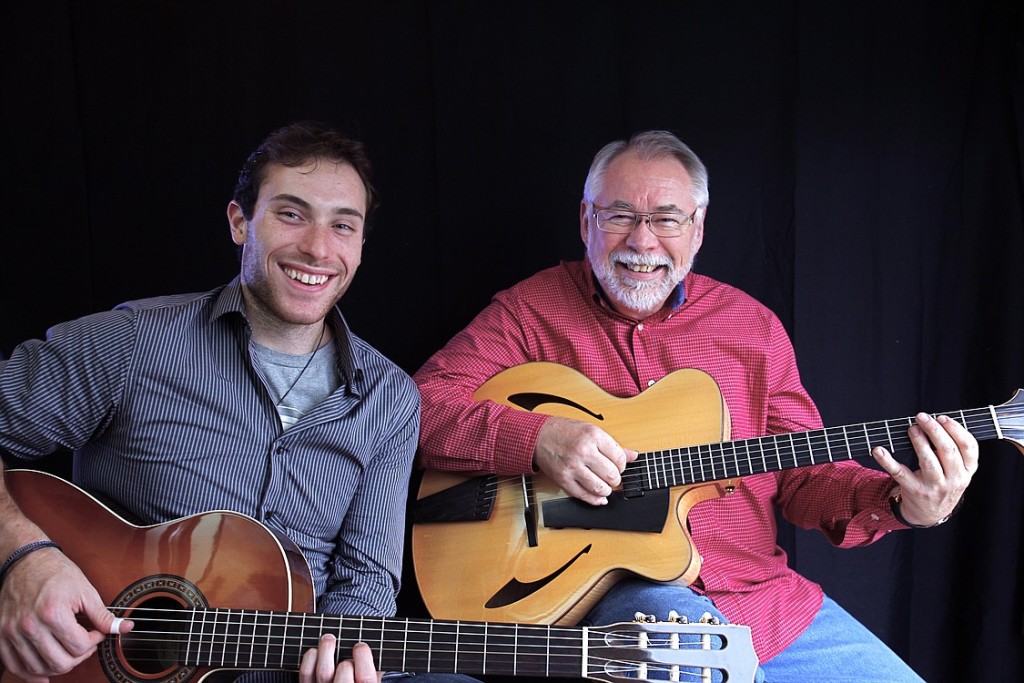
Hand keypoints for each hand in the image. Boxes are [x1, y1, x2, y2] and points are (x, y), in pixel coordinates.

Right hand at [0, 546, 131, 681]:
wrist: (26, 561)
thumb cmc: (56, 572)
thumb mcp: (85, 590)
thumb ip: (103, 615)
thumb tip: (124, 627)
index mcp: (52, 613)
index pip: (80, 646)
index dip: (95, 641)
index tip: (96, 633)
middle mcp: (30, 626)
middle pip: (61, 662)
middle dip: (80, 656)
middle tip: (85, 644)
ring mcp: (13, 633)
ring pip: (40, 668)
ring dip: (59, 665)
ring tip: (68, 650)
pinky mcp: (3, 635)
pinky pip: (16, 666)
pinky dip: (32, 673)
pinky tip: (44, 673)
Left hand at [299, 636, 382, 682]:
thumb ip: (377, 675)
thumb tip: (380, 659)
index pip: (365, 677)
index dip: (363, 657)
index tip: (360, 646)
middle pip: (344, 672)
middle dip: (346, 659)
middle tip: (347, 652)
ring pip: (324, 671)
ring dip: (326, 650)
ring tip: (328, 639)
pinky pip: (306, 672)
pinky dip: (310, 658)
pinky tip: (315, 652)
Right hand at [534, 416, 638, 504]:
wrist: (538, 437)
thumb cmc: (564, 432)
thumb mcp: (591, 430)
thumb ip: (613, 445)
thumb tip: (633, 455)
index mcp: (593, 436)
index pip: (619, 458)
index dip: (622, 465)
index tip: (618, 465)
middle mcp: (583, 451)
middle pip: (612, 475)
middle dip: (615, 478)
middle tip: (612, 476)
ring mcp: (573, 467)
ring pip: (600, 488)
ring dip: (607, 490)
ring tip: (605, 485)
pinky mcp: (564, 480)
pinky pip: (584, 495)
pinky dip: (595, 500)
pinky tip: (599, 497)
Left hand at [872, 412, 978, 525]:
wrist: (930, 513)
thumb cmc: (943, 484)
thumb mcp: (957, 471)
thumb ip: (953, 451)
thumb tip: (935, 423)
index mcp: (967, 470)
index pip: (968, 447)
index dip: (956, 430)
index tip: (942, 418)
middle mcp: (954, 479)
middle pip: (948, 451)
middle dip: (934, 431)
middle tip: (922, 417)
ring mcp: (935, 486)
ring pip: (928, 461)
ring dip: (919, 442)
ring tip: (912, 428)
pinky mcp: (915, 490)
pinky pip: (899, 473)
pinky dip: (887, 461)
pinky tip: (879, 451)